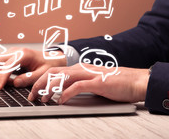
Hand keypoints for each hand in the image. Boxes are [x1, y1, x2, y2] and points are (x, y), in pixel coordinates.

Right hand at [0, 47, 65, 89]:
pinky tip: (6, 79)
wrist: (51, 58)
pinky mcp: (8, 56)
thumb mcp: (42, 74)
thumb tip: (15, 83)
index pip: (6, 66)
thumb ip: (29, 79)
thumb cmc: (48, 65)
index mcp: (24, 54)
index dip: (1, 78)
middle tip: (6, 86)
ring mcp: (10, 52)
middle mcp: (15, 51)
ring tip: (8, 82)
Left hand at [28, 64, 149, 103]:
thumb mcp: (95, 83)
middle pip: (55, 72)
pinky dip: (66, 93)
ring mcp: (90, 74)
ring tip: (42, 99)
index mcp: (81, 68)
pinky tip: (61, 101)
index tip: (34, 91)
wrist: (137, 82)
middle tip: (31, 96)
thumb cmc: (118, 84)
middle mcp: (83, 69)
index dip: (42, 79)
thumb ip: (81, 86)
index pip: (56, 71)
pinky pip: (78, 86)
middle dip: (40, 83)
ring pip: (63, 77)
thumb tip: (66, 94)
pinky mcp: (98, 82)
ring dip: (50, 88)